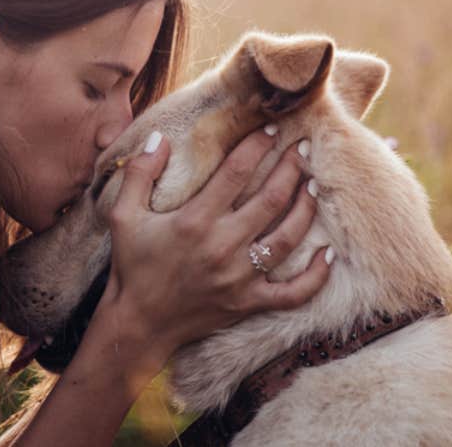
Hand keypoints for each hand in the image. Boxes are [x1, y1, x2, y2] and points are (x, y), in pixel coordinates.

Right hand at [95, 128, 331, 363]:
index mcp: (195, 220)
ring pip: (288, 237)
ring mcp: (240, 278)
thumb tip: (158, 137)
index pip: (237, 172)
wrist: (139, 323)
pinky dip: (316, 274)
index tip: (273, 129)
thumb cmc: (132, 265)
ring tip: (313, 185)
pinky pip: (294, 292)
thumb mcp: (123, 215)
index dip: (258, 145)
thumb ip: (139, 173)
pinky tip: (328, 252)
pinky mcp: (249, 303)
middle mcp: (222, 246)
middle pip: (272, 199)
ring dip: (306, 208)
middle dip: (292, 168)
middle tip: (304, 148)